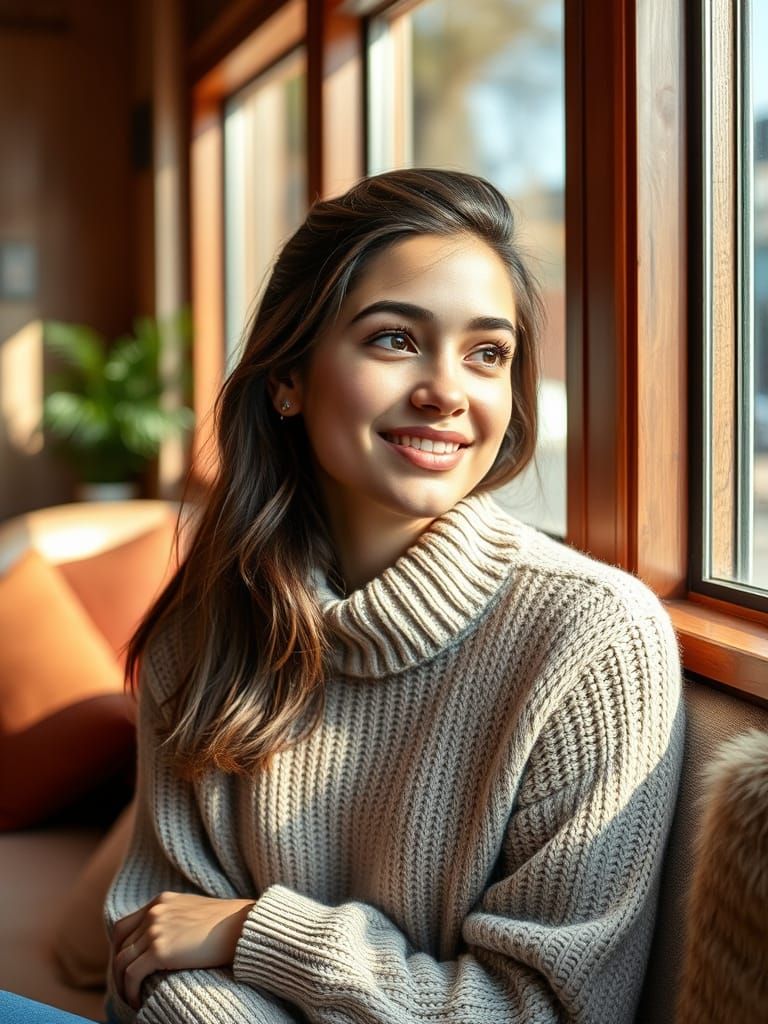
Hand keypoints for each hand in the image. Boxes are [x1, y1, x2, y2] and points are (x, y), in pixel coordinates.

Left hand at [111, 891, 255, 1009]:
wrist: (243, 926)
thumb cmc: (227, 924)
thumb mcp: (193, 912)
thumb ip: (175, 920)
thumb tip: (167, 942)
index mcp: (161, 901)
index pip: (124, 926)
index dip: (120, 949)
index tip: (125, 967)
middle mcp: (154, 912)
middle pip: (119, 943)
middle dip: (117, 967)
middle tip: (125, 986)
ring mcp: (155, 930)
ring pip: (121, 962)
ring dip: (121, 984)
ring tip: (131, 998)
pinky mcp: (159, 950)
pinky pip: (131, 975)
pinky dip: (130, 992)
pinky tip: (138, 1002)